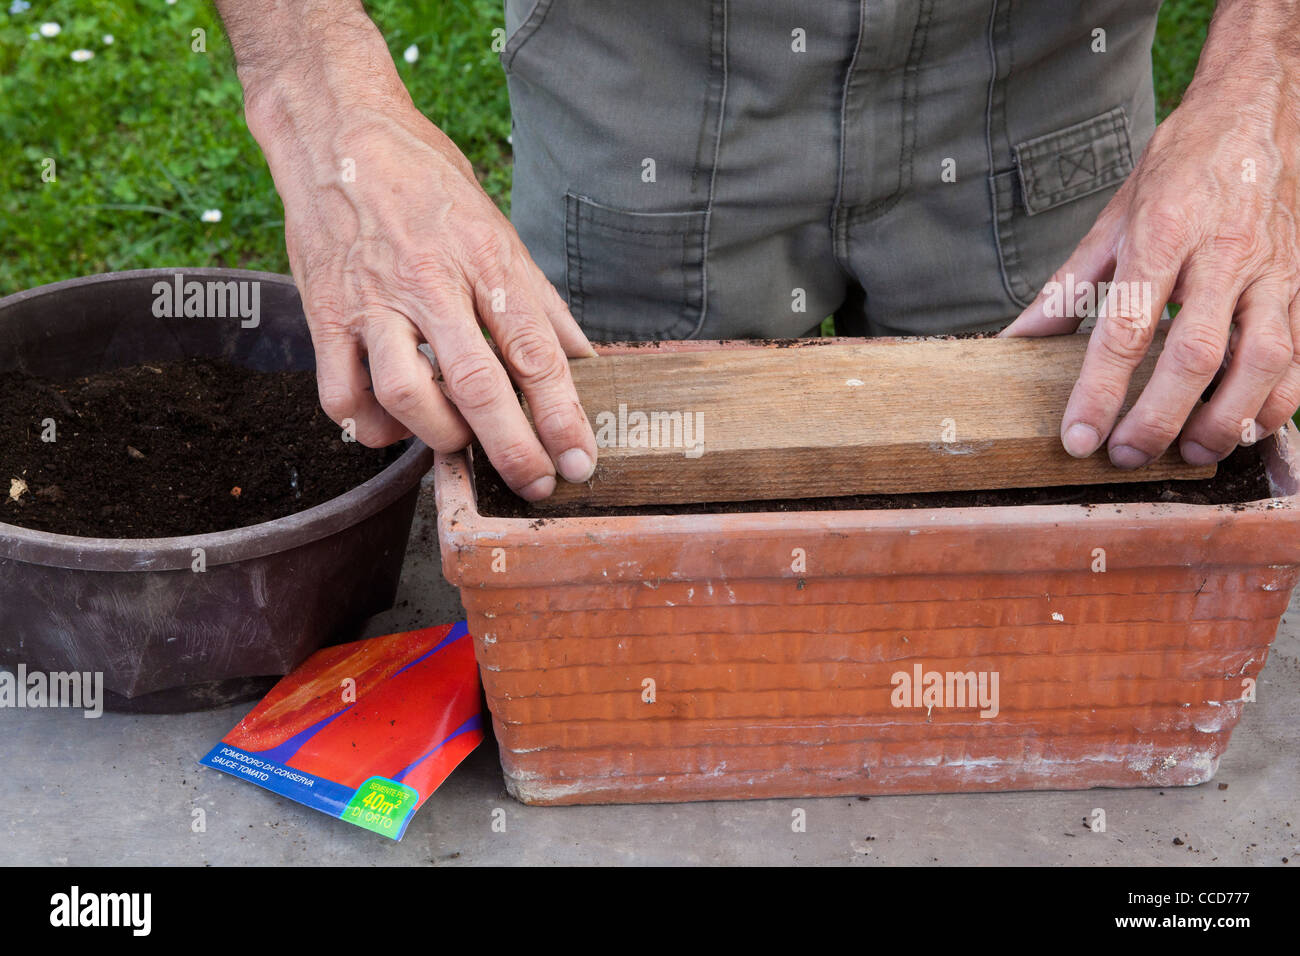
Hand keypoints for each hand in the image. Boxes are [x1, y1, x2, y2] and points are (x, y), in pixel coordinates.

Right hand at [231, 11, 596, 501]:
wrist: (335, 134)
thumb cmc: (423, 181)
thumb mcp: (496, 227)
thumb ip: (539, 301)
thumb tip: (585, 359)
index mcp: (483, 258)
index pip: (534, 351)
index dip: (562, 414)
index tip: (581, 459)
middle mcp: (428, 282)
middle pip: (477, 384)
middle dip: (513, 447)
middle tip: (535, 481)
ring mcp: (371, 301)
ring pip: (405, 395)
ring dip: (439, 436)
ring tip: (460, 444)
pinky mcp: (323, 314)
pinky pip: (341, 395)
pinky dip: (369, 425)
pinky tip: (391, 424)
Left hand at [1002, 3, 1299, 468]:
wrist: (1259, 109)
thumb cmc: (1181, 165)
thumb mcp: (1114, 216)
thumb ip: (1069, 285)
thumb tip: (1018, 338)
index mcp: (1162, 234)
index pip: (1126, 327)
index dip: (1100, 391)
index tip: (1078, 437)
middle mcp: (1222, 254)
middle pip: (1194, 355)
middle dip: (1159, 418)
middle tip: (1129, 455)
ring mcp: (1273, 270)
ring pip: (1261, 361)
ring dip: (1224, 419)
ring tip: (1190, 454)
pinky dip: (1275, 401)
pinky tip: (1243, 425)